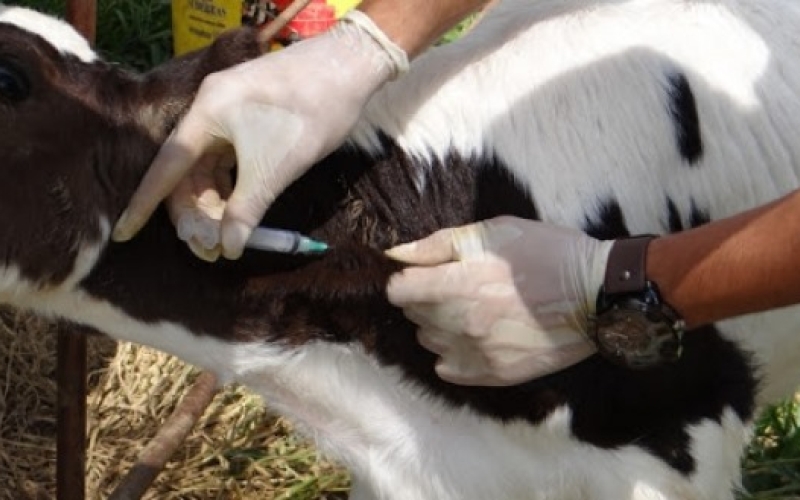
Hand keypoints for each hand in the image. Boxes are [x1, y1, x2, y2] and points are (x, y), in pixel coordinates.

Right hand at [112, 12, 407, 260]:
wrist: (351, 68)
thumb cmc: (312, 112)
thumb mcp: (276, 168)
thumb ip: (247, 210)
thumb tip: (227, 247)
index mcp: (206, 113)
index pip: (165, 167)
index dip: (145, 204)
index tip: (124, 233)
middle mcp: (210, 111)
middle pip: (186, 172)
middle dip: (194, 214)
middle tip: (208, 250)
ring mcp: (230, 113)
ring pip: (208, 169)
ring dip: (214, 205)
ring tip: (224, 239)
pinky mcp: (250, 119)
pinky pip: (228, 160)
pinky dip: (232, 188)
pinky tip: (239, 212)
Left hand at [386, 216, 613, 385]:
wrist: (597, 294)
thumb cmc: (547, 253)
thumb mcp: (492, 232)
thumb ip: (439, 244)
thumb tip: (397, 254)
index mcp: (458, 284)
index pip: (398, 291)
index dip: (408, 278)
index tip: (425, 273)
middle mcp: (462, 323)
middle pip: (413, 315)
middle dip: (426, 297)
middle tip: (458, 285)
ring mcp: (478, 352)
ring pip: (429, 341)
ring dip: (439, 325)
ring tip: (471, 309)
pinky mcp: (495, 374)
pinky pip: (448, 369)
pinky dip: (453, 353)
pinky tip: (474, 336)